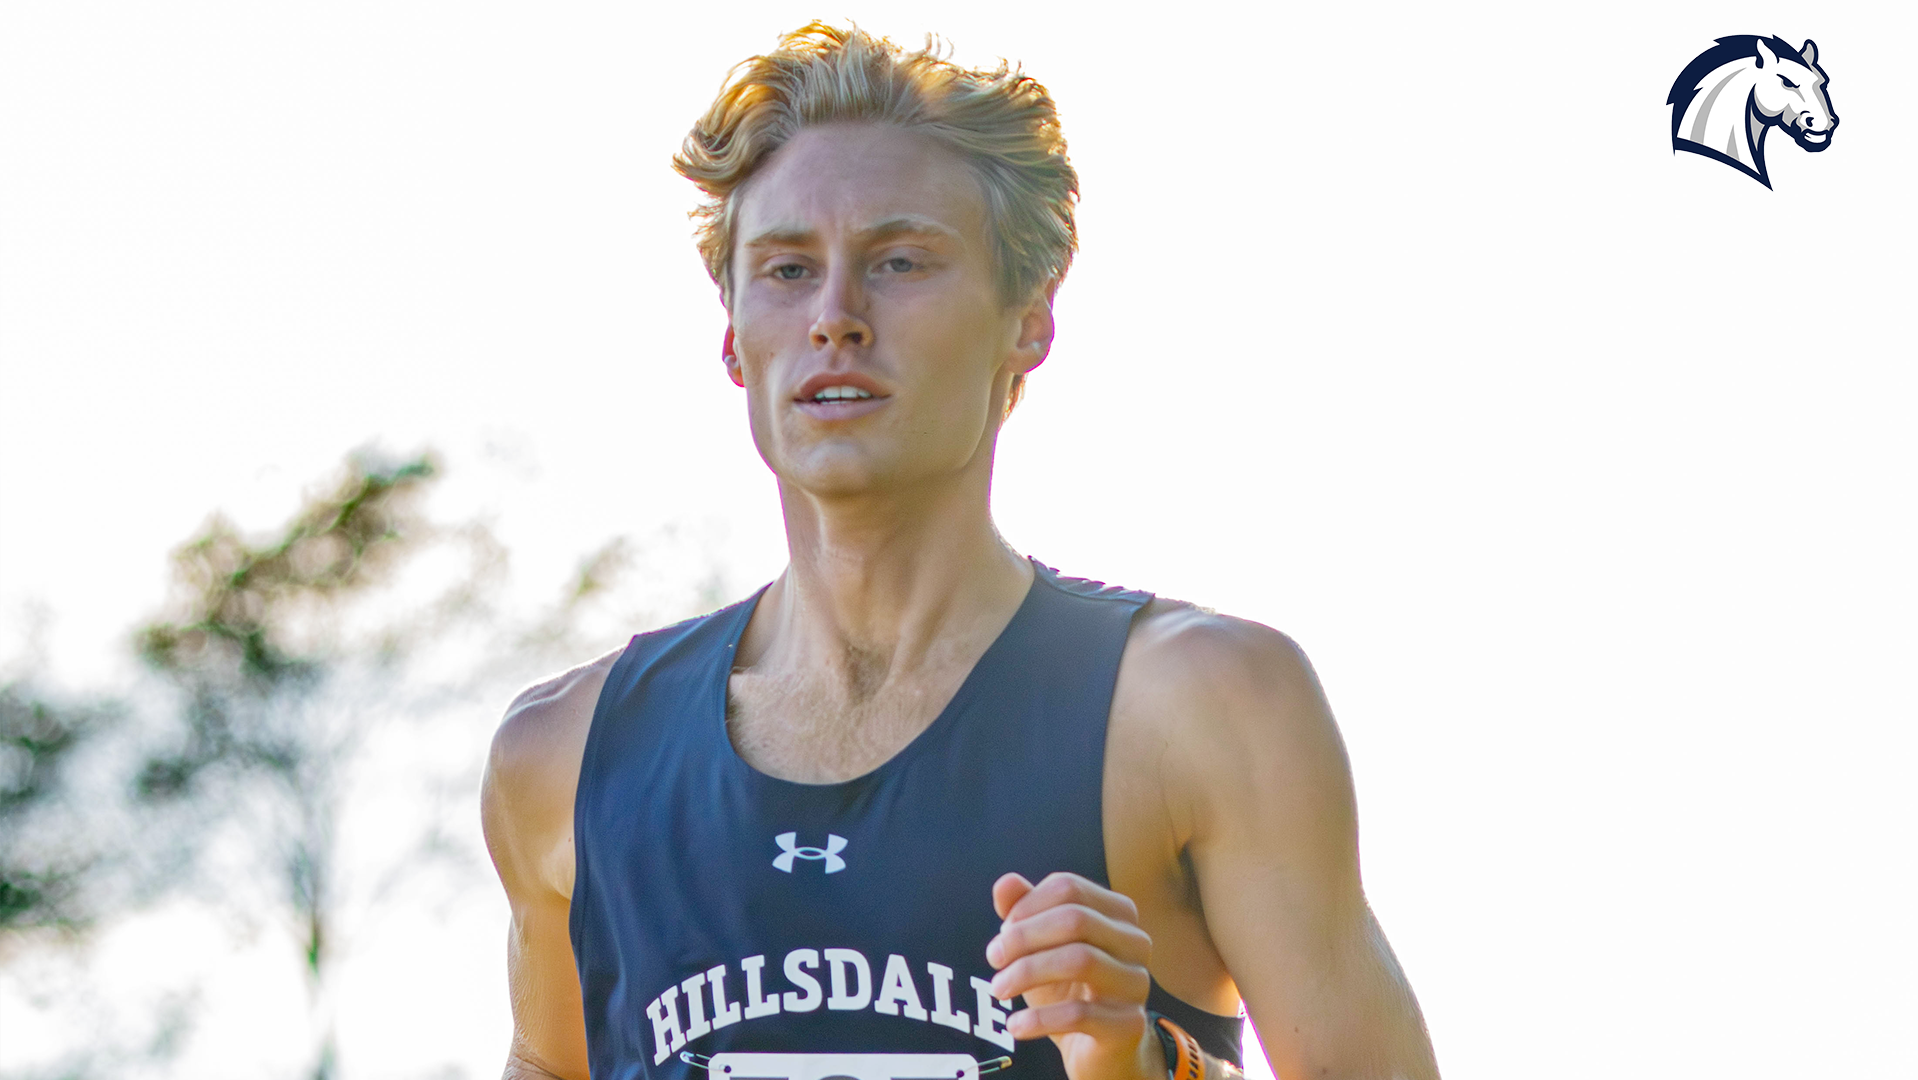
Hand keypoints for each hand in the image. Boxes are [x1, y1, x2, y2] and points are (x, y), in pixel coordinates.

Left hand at [986, 872, 1161, 1079]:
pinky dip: (1038, 1018)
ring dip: (1027, 973)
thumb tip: (1005, 883)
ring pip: (1080, 960)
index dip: (1028, 906)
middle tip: (993, 958)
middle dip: (1024, 937)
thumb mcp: (1040, 948)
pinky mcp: (1130, 1024)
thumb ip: (1024, 912)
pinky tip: (1016, 1025)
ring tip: (999, 989)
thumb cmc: (1068, 989)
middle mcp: (1136, 942)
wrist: (1097, 1049)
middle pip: (1075, 919)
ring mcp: (1137, 982)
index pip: (1069, 888)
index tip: (1002, 931)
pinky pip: (1080, 1013)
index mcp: (1118, 912)